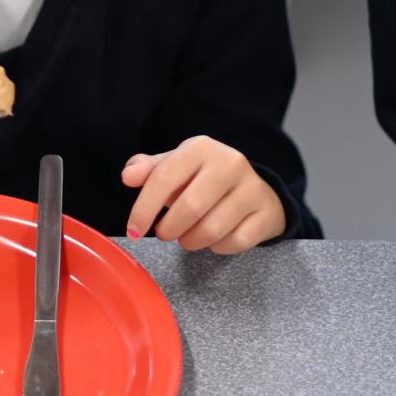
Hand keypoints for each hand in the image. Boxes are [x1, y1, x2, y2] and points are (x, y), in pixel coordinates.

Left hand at [121, 136, 285, 253]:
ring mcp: (252, 188)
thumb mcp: (173, 168)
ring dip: (191, 241)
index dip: (143, 209)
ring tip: (187, 237)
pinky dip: (217, 247)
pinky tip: (214, 239)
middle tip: (164, 234)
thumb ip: (147, 170)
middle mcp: (230, 163)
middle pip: (190, 208)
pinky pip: (235, 242)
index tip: (133, 231)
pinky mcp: (267, 213)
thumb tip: (128, 176)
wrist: (252, 189)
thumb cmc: (201, 180)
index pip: (163, 178)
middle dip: (169, 229)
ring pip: (212, 230)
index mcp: (200, 148)